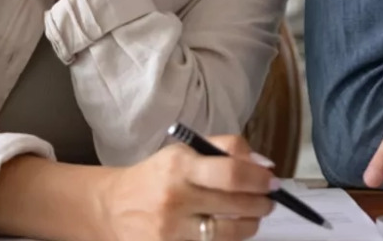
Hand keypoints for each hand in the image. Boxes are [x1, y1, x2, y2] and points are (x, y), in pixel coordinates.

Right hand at [96, 135, 275, 240]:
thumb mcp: (184, 152)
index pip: (231, 174)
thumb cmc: (156, 177)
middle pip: (236, 205)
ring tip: (252, 217)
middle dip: (262, 203)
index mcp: (180, 165)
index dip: (259, 180)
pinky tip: (227, 230)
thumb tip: (263, 166)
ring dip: (250, 225)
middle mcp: (175, 197)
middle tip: (268, 200)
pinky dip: (227, 239)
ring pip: (229, 233)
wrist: (111, 207)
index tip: (271, 182)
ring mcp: (171, 230)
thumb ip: (226, 150)